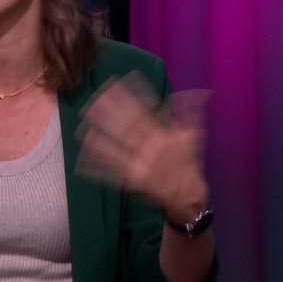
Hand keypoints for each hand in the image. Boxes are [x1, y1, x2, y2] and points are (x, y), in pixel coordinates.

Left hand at [77, 72, 210, 220]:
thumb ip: (192, 111)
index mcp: (162, 136)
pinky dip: (97, 166)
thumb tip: (200, 91)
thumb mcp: (194, 135)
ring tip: (83, 127)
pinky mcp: (131, 180)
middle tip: (94, 99)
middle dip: (109, 114)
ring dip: (98, 138)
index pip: (141, 113)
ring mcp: (139, 165)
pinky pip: (111, 173)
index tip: (114, 86)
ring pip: (115, 149)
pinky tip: (83, 159)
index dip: (127, 99)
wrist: (188, 196)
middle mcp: (148, 149)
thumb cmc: (188, 163)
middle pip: (125, 128)